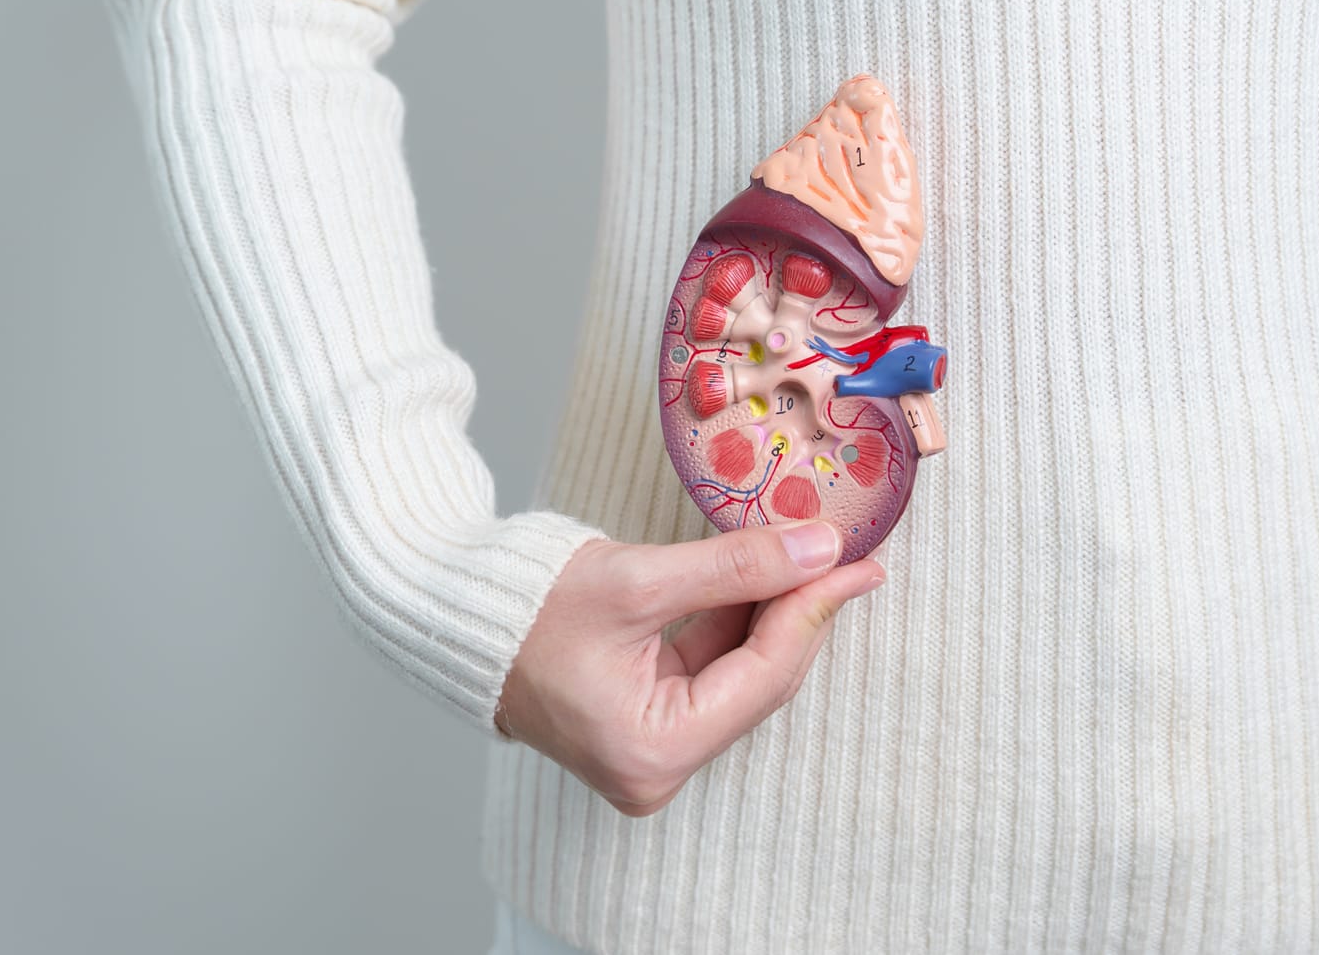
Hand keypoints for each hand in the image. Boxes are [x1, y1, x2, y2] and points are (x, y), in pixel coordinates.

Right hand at [493, 520, 886, 816]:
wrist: (461, 618)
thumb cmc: (528, 606)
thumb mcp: (639, 580)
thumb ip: (736, 567)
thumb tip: (822, 549)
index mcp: (652, 750)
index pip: (762, 676)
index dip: (814, 611)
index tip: (856, 561)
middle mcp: (658, 768)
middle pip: (759, 683)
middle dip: (801, 612)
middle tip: (848, 554)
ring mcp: (652, 751)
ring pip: (741, 676)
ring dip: (773, 614)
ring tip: (816, 556)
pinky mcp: (647, 724)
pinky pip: (712, 673)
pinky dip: (737, 623)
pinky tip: (767, 576)